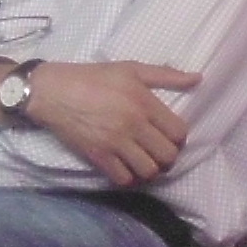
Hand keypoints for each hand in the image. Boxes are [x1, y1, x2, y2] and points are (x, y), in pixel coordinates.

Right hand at [24, 61, 197, 186]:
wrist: (49, 91)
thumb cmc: (89, 77)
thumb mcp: (128, 69)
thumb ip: (165, 75)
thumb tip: (197, 79)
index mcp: (143, 102)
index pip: (178, 132)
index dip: (178, 138)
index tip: (167, 137)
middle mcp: (133, 124)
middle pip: (167, 155)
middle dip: (166, 156)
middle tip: (156, 151)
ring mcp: (114, 142)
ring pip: (148, 171)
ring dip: (149, 170)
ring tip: (142, 162)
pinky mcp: (97, 154)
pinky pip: (123, 178)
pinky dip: (128, 178)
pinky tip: (125, 169)